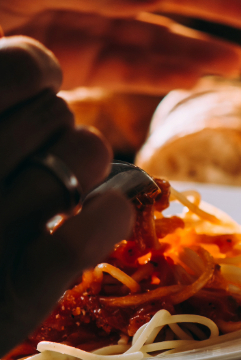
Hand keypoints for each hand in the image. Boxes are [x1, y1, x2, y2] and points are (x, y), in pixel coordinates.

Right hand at [0, 37, 133, 355]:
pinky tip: (105, 214)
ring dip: (87, 168)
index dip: (36, 70)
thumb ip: (2, 115)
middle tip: (35, 154)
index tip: (31, 93)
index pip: (16, 66)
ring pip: (86, 154)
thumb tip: (38, 62)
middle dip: (58, 126)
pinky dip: (110, 216)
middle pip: (57, 111)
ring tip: (58, 190)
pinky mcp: (11, 297)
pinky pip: (86, 234)